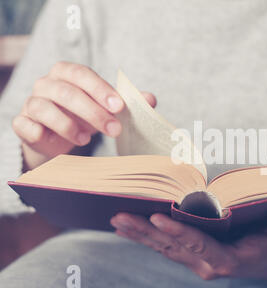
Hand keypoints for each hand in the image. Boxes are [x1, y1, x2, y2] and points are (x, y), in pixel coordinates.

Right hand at [12, 61, 156, 169]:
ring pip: (45, 109)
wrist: (57, 137)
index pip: (82, 74)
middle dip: (93, 113)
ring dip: (69, 126)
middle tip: (114, 130)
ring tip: (87, 139)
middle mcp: (46, 84)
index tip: (119, 107)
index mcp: (66, 73)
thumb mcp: (106, 108)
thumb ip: (128, 103)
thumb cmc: (84, 116)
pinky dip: (43, 135)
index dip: (100, 89)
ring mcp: (31, 103)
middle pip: (67, 93)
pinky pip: (27, 126)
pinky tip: (61, 142)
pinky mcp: (22, 123)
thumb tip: (151, 100)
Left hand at [110, 209, 266, 280]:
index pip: (199, 244)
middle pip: (172, 246)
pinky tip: (127, 228)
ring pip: (164, 248)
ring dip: (140, 234)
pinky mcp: (192, 256)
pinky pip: (165, 247)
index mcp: (228, 259)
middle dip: (146, 231)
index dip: (178, 232)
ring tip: (117, 219)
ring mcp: (197, 262)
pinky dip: (146, 237)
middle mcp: (207, 264)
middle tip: (120, 216)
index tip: (157, 218)